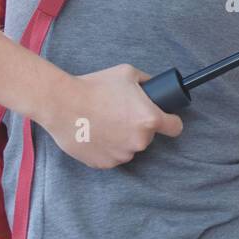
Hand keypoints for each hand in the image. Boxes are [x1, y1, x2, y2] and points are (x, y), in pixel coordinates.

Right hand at [40, 64, 183, 169]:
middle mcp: (139, 141)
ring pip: (130, 147)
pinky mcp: (105, 164)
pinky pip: (113, 156)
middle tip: (120, 113)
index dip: (171, 121)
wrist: (63, 103)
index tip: (165, 118)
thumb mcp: (128, 73)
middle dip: (139, 127)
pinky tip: (96, 133)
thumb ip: (147, 82)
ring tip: (105, 122)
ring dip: (123, 138)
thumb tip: (155, 86)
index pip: (175, 127)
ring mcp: (122, 155)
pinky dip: (108, 148)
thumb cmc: (95, 86)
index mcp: (149, 120)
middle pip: (148, 136)